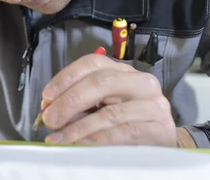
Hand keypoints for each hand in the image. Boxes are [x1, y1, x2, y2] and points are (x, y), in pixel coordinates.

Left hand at [39, 54, 176, 145]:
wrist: (162, 141)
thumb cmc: (126, 119)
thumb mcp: (100, 106)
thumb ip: (77, 104)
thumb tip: (49, 110)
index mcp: (122, 71)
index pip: (92, 63)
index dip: (66, 77)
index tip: (47, 96)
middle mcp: (141, 82)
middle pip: (101, 82)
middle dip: (70, 100)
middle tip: (50, 118)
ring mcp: (153, 105)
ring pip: (111, 112)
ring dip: (79, 127)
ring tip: (59, 137)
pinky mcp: (160, 129)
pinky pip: (124, 133)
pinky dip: (98, 140)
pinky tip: (81, 144)